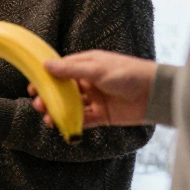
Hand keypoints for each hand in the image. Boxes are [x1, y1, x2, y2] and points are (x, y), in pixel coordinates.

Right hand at [31, 50, 157, 128]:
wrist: (156, 94)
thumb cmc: (129, 74)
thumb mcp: (97, 69)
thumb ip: (71, 69)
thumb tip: (45, 65)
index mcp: (88, 65)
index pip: (62, 70)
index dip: (46, 78)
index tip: (33, 86)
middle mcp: (89, 82)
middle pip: (63, 90)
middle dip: (49, 97)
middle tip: (37, 103)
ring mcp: (95, 99)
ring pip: (70, 106)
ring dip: (57, 110)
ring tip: (46, 116)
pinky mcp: (102, 115)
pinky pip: (82, 120)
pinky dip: (71, 122)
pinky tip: (59, 125)